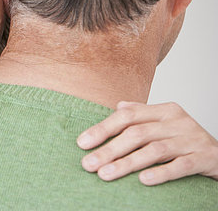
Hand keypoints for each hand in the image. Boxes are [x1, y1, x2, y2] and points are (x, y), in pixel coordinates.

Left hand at [77, 101, 217, 184]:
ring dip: (126, 163)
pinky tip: (142, 180)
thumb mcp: (164, 124)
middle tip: (88, 164)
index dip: (103, 128)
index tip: (82, 143)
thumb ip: (141, 114)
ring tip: (105, 175)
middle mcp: (178, 122)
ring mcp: (192, 140)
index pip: (127, 115)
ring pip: (154, 150)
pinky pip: (180, 166)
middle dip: (109, 150)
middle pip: (137, 134)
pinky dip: (161, 173)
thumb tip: (117, 106)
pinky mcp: (205, 159)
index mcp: (164, 110)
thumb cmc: (185, 141)